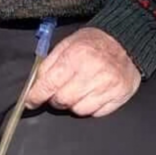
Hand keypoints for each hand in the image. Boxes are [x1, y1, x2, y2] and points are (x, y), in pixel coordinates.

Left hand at [26, 27, 140, 117]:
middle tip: (57, 92)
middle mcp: (92, 72)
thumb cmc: (92, 43)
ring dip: (72, 104)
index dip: (36, 96)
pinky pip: (96, 113)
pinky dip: (90, 107)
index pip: (49, 84)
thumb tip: (35, 85)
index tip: (30, 102)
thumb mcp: (67, 44)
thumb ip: (49, 64)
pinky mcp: (120, 95)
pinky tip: (91, 94)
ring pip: (79, 110)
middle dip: (54, 99)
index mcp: (76, 56)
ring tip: (76, 91)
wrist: (125, 42)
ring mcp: (108, 86)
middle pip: (62, 100)